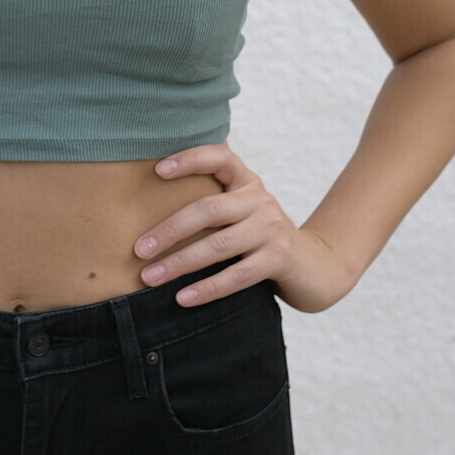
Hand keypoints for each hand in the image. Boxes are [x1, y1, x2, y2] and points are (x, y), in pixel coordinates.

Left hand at [133, 144, 357, 312]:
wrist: (316, 265)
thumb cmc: (262, 236)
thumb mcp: (242, 210)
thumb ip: (212, 199)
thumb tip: (152, 195)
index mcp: (246, 181)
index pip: (218, 157)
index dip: (189, 159)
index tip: (157, 170)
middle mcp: (259, 199)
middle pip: (208, 209)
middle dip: (169, 230)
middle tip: (138, 249)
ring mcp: (271, 229)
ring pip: (218, 245)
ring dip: (179, 263)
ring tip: (149, 277)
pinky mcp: (279, 259)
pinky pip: (237, 275)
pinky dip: (207, 288)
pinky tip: (182, 297)